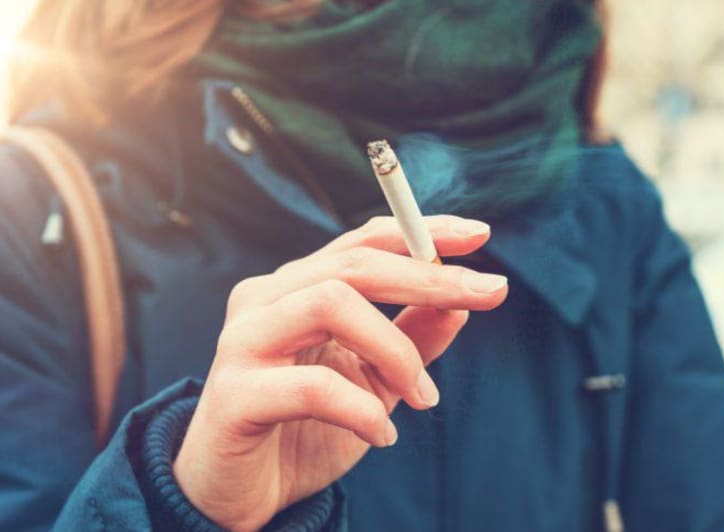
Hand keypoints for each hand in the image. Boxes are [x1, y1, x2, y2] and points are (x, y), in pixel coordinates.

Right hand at [173, 215, 506, 529]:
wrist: (243, 493)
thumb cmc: (306, 428)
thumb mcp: (374, 381)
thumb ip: (411, 340)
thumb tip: (460, 304)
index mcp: (298, 288)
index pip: (363, 241)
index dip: (421, 231)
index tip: (480, 235)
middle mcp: (266, 299)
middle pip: (352, 264)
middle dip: (427, 275)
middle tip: (489, 294)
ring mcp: (243, 341)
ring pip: (331, 303)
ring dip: (395, 350)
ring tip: (424, 398)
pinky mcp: (233, 394)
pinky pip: (312, 387)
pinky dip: (362, 411)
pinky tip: (382, 437)